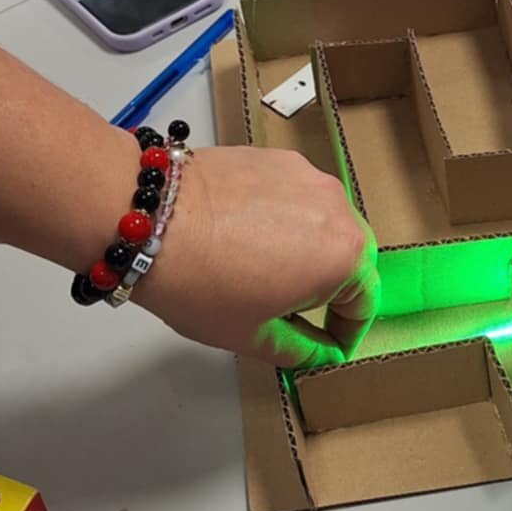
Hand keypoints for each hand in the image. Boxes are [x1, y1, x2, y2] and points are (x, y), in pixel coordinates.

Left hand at [142, 144, 377, 367]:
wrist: (146, 219)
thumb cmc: (200, 282)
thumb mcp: (254, 335)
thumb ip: (302, 350)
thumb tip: (323, 352)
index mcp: (344, 258)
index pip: (365, 302)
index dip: (348, 332)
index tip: (331, 344)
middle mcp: (337, 209)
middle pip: (351, 257)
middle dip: (331, 287)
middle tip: (296, 310)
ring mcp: (307, 177)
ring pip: (323, 222)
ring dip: (307, 249)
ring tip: (263, 270)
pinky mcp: (277, 158)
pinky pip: (295, 196)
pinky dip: (283, 219)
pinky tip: (245, 236)